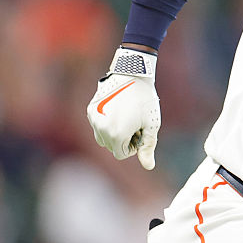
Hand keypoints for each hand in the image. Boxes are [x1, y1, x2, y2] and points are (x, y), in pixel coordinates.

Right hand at [87, 47, 160, 169]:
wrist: (133, 75)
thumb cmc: (146, 101)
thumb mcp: (152, 125)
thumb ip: (148, 147)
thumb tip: (149, 167)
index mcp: (117, 135)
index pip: (121, 154)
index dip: (133, 146)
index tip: (140, 132)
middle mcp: (101, 129)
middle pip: (111, 146)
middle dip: (123, 139)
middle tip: (135, 123)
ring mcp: (94, 119)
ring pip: (102, 137)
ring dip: (113, 133)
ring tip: (127, 118)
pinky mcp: (91, 110)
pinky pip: (97, 125)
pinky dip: (106, 123)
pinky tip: (118, 110)